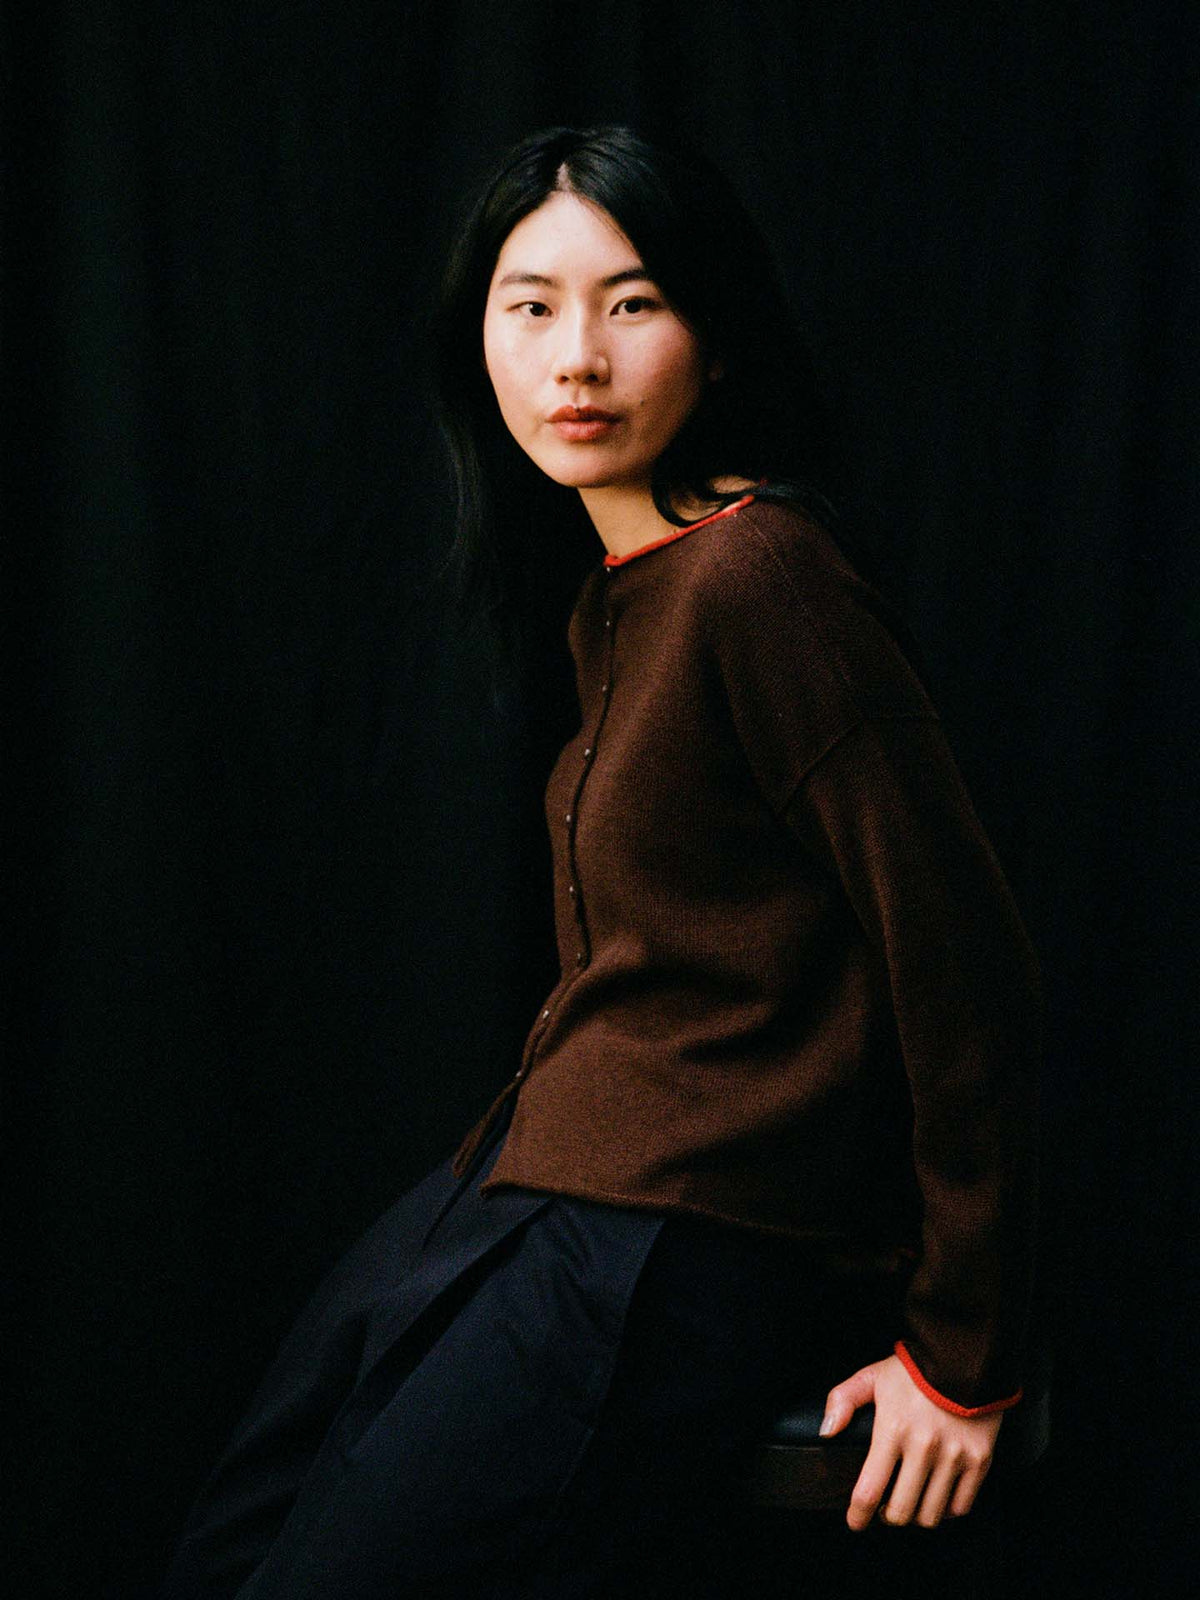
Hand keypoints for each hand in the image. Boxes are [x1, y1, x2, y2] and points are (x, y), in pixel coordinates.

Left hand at [820, 1354, 1001, 1531]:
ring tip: (911, 1503)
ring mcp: (954, 1456)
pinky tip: (937, 1496)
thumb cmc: (915, 1369)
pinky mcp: (979, 1460)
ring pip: (931, 1515)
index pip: (870, 1490)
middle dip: (888, 1517)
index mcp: (893, 1429)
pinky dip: (947, 1510)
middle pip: (901, 1511)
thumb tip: (827, 1432)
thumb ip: (843, 1400)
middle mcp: (924, 1447)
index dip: (858, 1514)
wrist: (965, 1356)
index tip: (855, 1522)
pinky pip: (961, 1506)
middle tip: (885, 1509)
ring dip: (916, 1516)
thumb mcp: (872, 1376)